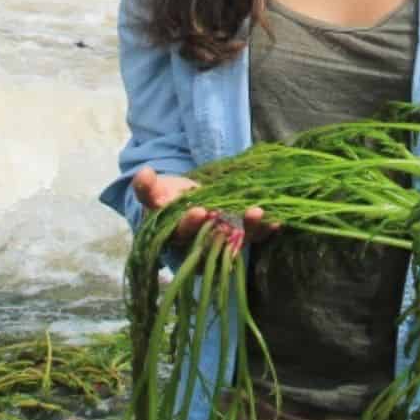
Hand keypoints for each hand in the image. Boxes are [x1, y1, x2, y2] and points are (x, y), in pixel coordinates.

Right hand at [132, 167, 279, 250]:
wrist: (184, 203)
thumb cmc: (167, 199)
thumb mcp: (156, 193)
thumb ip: (148, 188)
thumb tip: (143, 174)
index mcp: (175, 237)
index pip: (182, 235)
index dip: (190, 225)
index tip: (200, 211)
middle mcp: (199, 245)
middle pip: (214, 242)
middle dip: (231, 230)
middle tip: (247, 213)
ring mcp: (221, 242)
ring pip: (237, 242)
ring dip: (252, 229)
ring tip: (260, 212)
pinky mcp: (238, 237)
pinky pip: (252, 238)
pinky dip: (265, 230)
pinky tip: (277, 221)